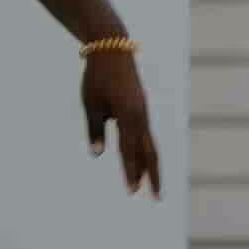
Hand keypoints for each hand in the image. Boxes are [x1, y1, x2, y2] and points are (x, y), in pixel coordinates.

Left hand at [82, 48, 161, 196]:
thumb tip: (97, 154)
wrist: (112, 49)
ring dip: (151, 166)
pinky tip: (142, 161)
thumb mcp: (91, 104)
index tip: (131, 192)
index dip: (130, 172)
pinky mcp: (141, 109)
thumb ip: (95, 129)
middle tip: (157, 198)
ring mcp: (143, 112)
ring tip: (152, 186)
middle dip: (152, 176)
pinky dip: (146, 151)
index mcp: (128, 115)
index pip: (129, 150)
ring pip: (150, 144)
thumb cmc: (97, 77)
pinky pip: (146, 134)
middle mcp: (141, 116)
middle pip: (150, 152)